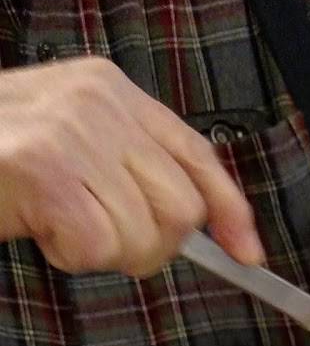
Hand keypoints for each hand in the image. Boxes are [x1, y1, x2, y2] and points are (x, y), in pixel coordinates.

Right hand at [0, 57, 263, 275]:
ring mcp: (73, 133)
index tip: (249, 253)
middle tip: (100, 236)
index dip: (230, 210)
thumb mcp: (74, 143)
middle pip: (180, 208)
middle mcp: (99, 103)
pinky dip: (71, 255)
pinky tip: (42, 229)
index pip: (197, 154)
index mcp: (112, 90)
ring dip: (102, 252)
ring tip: (59, 223)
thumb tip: (200, 227)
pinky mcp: (46, 170)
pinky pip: (97, 245)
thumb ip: (131, 169)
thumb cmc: (1, 160)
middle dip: (150, 244)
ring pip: (142, 235)